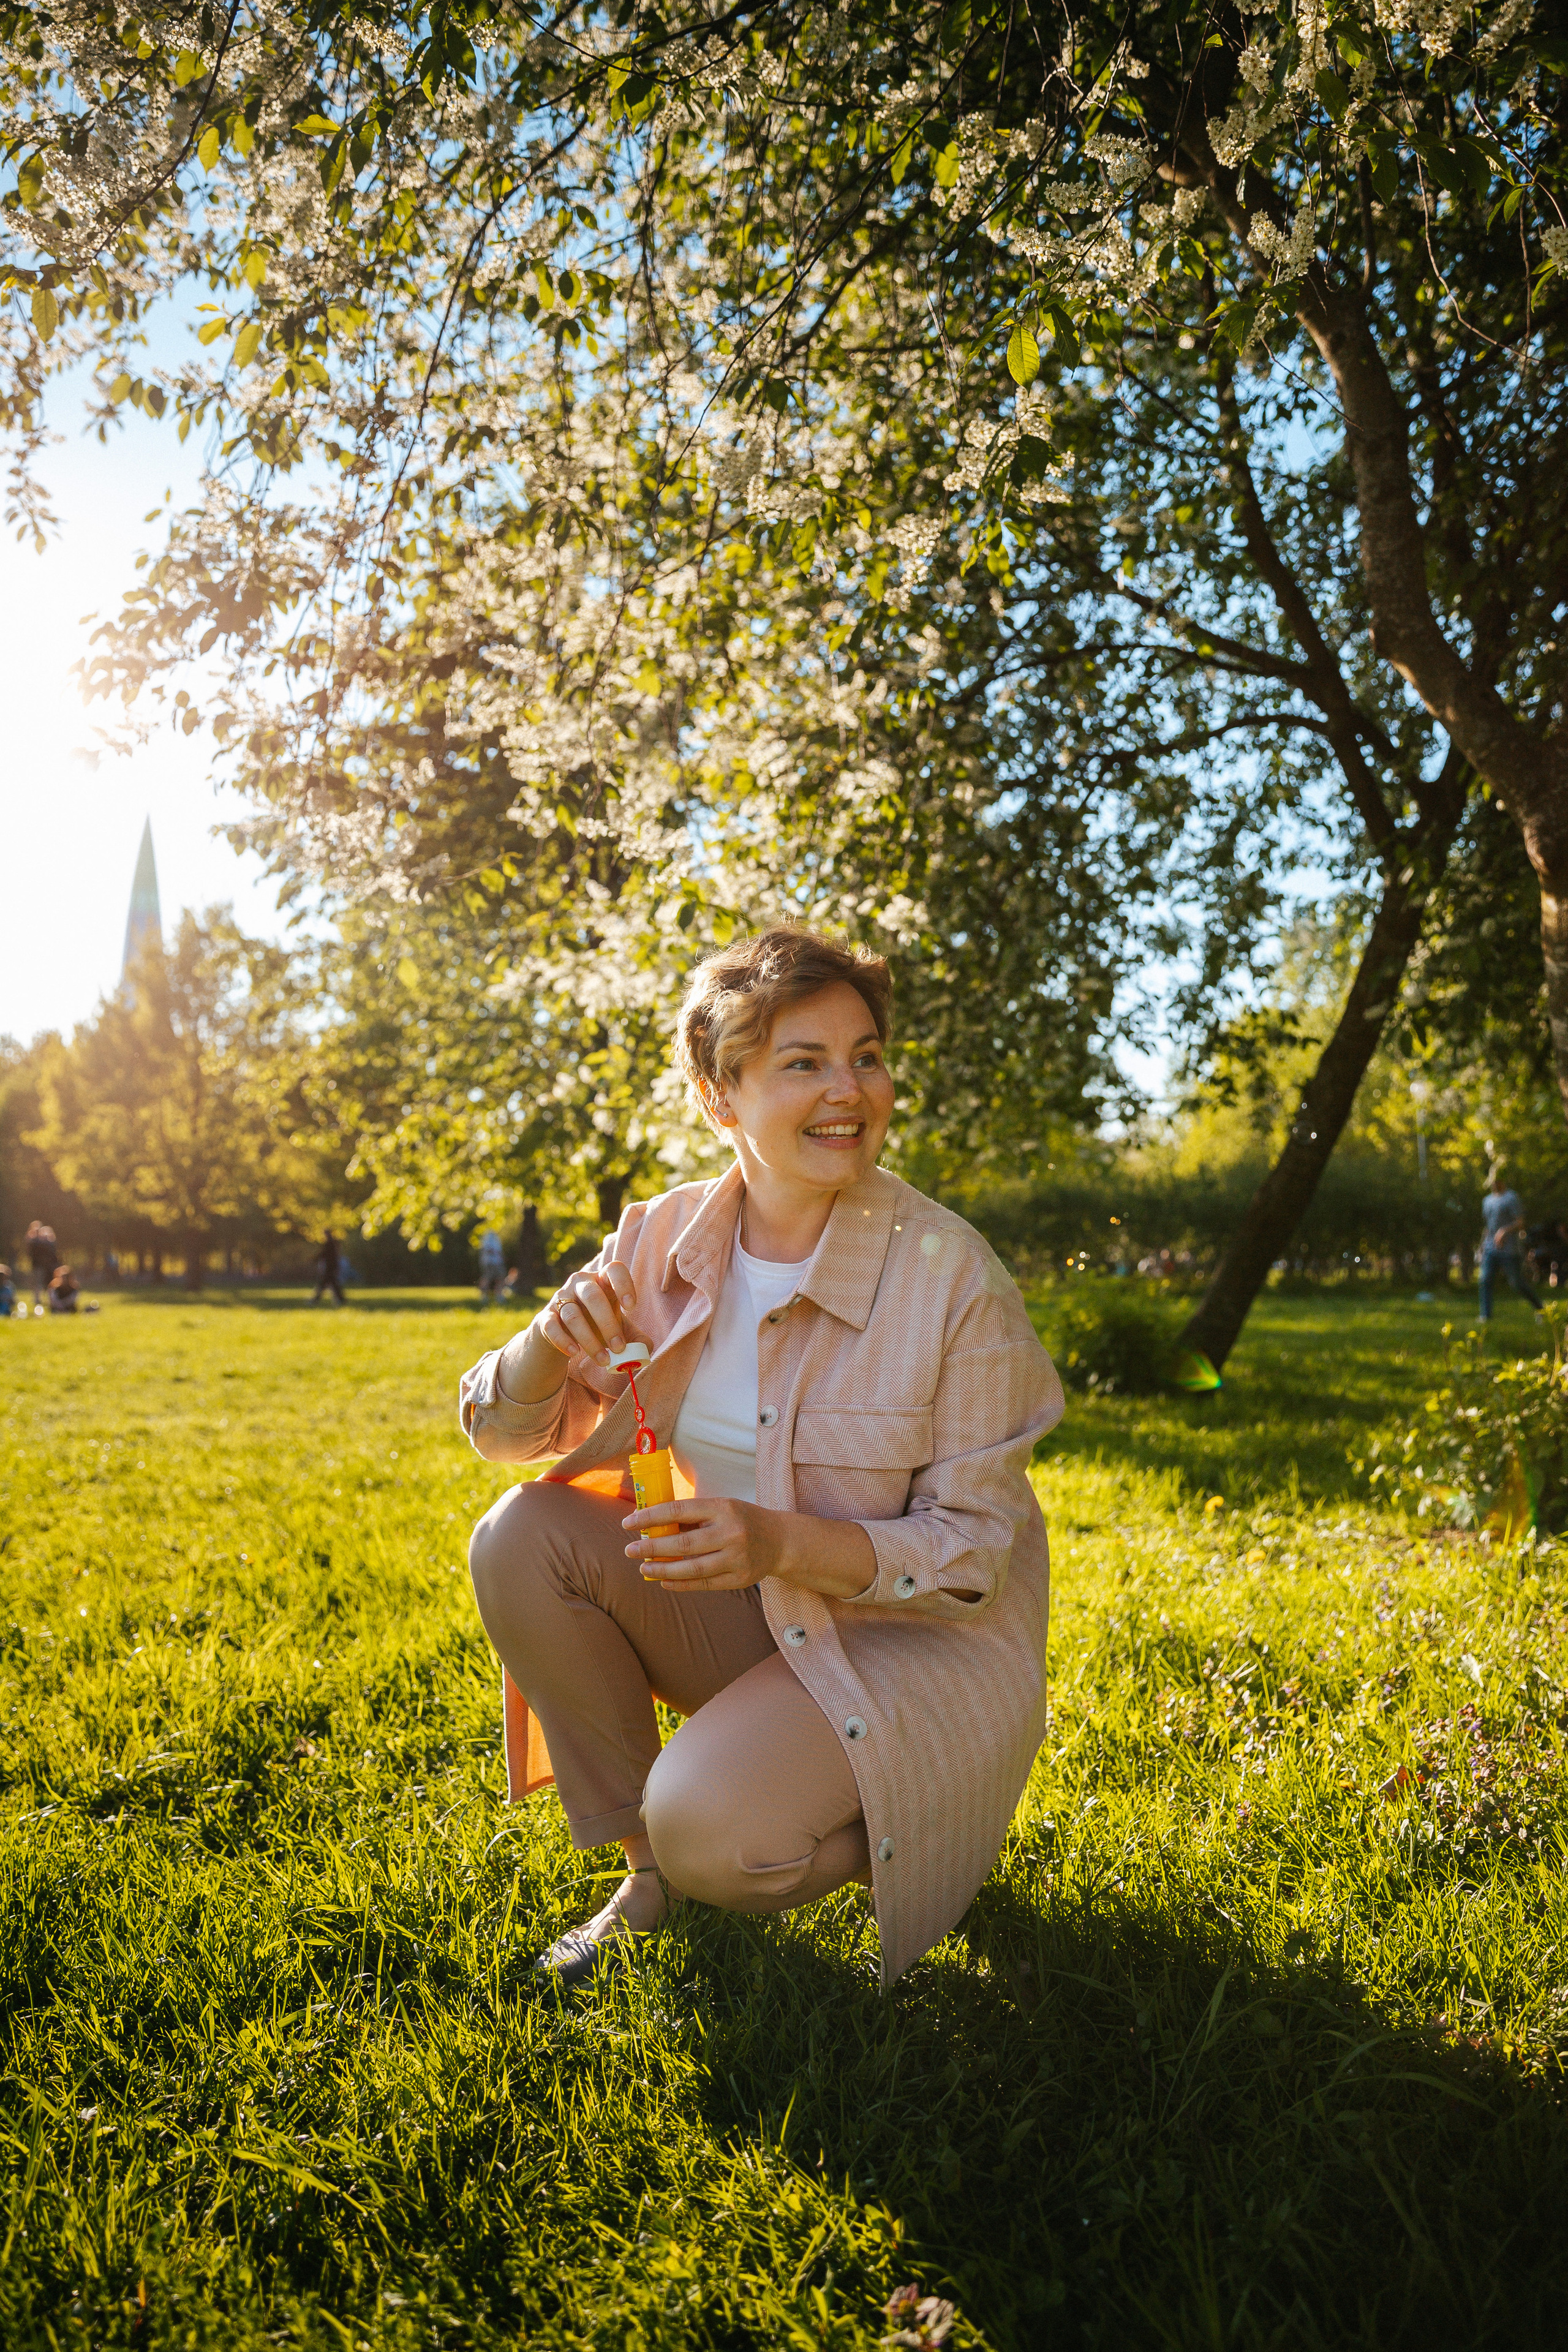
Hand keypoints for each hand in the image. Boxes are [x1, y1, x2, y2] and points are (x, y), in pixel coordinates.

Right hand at [538, 1262, 639, 1376]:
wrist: (562, 1334)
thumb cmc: (597, 1326)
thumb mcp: (619, 1329)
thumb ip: (636, 1338)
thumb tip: (646, 1349)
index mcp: (603, 1280)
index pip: (614, 1269)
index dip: (624, 1285)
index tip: (631, 1307)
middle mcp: (580, 1284)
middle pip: (593, 1296)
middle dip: (608, 1324)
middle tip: (619, 1348)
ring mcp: (560, 1298)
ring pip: (573, 1316)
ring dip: (590, 1341)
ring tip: (604, 1361)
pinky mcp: (545, 1317)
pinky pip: (552, 1327)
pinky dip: (563, 1341)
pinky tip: (575, 1353)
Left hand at [623, 1495, 782, 1591]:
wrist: (780, 1540)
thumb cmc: (741, 1520)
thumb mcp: (720, 1508)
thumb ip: (691, 1517)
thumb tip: (651, 1527)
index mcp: (722, 1508)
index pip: (679, 1510)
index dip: (650, 1517)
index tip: (628, 1523)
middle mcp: (731, 1532)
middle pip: (683, 1542)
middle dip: (651, 1547)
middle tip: (630, 1551)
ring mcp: (737, 1558)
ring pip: (692, 1568)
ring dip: (662, 1569)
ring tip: (643, 1568)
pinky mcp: (740, 1579)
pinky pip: (704, 1584)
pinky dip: (681, 1584)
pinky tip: (664, 1581)